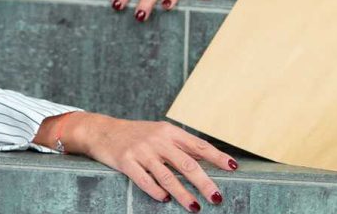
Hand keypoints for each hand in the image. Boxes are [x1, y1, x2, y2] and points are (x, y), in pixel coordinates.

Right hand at [69, 113, 235, 210]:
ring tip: (194, 207)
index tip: (233, 167)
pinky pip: (144, 180)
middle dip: (203, 182)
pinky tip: (164, 199)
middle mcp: (156, 139)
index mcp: (168, 131)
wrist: (103, 131)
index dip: (216, 156)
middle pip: (185, 162)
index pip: (197, 145)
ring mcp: (141, 150)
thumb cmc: (137, 134)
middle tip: (217, 198)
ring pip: (166, 175)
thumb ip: (180, 146)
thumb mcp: (159, 133)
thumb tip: (208, 160)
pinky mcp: (126, 162)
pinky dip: (156, 191)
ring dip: (182, 193)